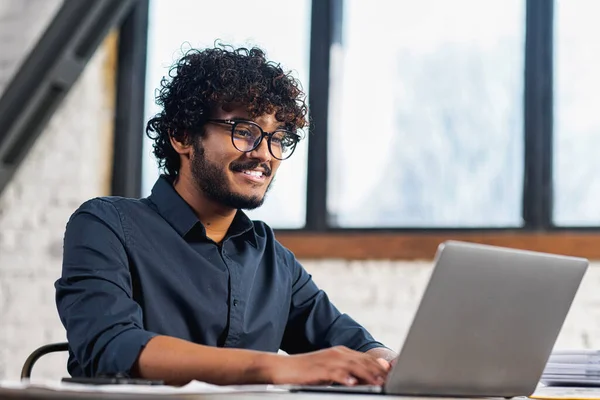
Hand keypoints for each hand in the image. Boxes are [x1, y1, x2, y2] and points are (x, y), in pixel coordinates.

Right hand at [269, 346, 390, 385]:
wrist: (282, 368)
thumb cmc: (306, 371)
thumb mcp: (330, 371)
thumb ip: (347, 372)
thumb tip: (362, 379)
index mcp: (340, 353)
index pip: (364, 358)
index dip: (379, 366)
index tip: (392, 374)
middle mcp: (336, 353)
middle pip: (362, 361)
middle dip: (377, 370)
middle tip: (390, 379)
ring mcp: (327, 360)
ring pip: (352, 365)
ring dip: (366, 374)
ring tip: (377, 382)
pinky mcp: (318, 368)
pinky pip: (334, 372)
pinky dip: (344, 377)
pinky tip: (352, 382)